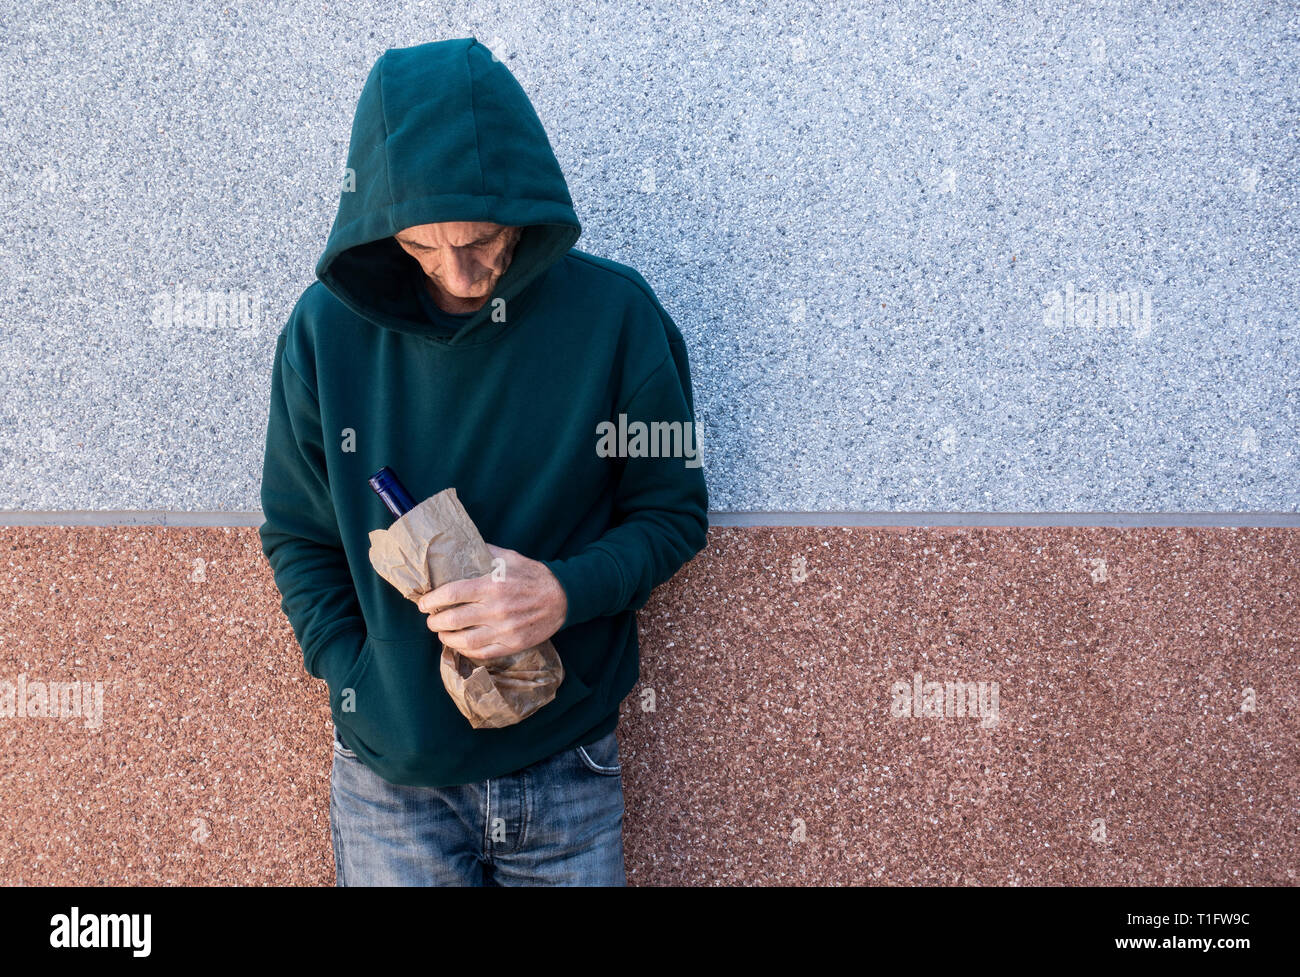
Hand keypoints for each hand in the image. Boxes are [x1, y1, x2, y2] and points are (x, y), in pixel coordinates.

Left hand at [416, 544, 566, 659]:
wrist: (563, 597)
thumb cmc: (533, 575)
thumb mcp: (509, 557)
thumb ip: (483, 553)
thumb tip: (459, 546)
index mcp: (492, 585)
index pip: (451, 594)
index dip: (431, 600)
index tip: (423, 603)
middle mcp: (496, 609)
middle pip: (453, 620)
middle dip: (434, 621)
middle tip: (430, 619)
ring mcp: (504, 630)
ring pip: (465, 641)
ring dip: (446, 638)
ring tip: (441, 633)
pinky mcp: (512, 644)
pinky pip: (482, 653)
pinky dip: (466, 651)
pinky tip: (459, 645)